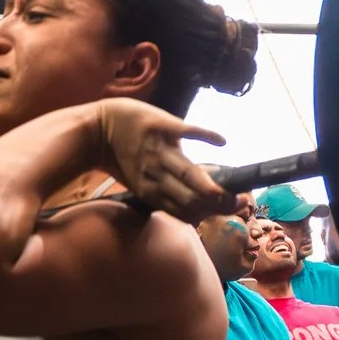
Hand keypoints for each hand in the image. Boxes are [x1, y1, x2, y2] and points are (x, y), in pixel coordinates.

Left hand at [93, 100, 228, 222]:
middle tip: (240, 203)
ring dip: (213, 185)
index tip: (227, 210)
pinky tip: (223, 142)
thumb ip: (160, 196)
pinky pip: (188, 131)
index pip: (184, 210)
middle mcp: (156, 174)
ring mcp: (160, 149)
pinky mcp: (163, 125)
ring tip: (236, 190)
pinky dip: (207, 136)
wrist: (98, 128)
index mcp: (150, 191)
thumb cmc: (120, 157)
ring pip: (190, 174)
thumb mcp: (136, 183)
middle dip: (218, 205)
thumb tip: (192, 212)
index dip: (207, 214)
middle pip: (190, 198)